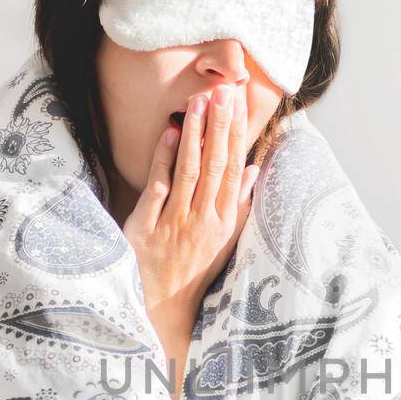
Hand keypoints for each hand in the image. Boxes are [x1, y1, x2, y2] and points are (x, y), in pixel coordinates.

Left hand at [122, 82, 259, 374]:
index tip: (236, 104)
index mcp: (223, 222)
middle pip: (213, 166)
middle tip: (221, 92)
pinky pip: (158, 190)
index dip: (234, 135)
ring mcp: (174, 225)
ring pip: (188, 173)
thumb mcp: (224, 239)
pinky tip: (169, 134)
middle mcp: (202, 221)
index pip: (232, 170)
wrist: (163, 306)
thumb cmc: (194, 270)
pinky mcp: (146, 230)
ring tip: (197, 103)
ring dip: (194, 136)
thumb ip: (238, 202)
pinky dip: (164, 161)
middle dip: (217, 127)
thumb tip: (254, 168)